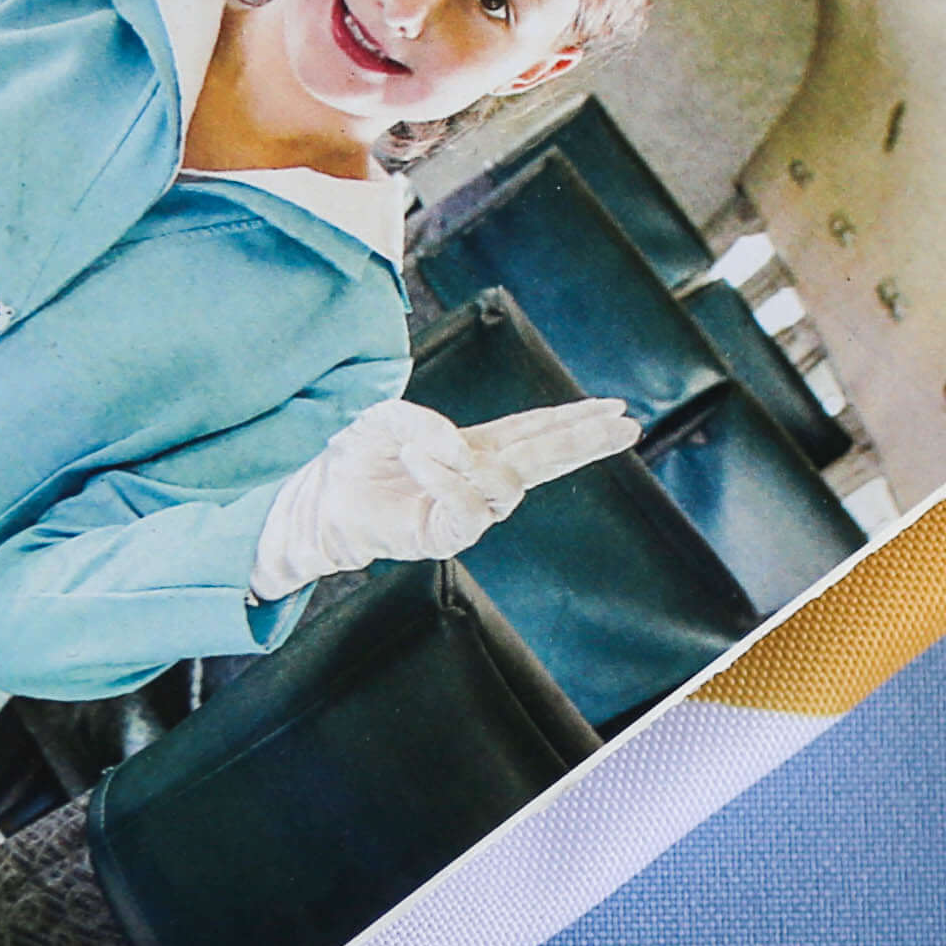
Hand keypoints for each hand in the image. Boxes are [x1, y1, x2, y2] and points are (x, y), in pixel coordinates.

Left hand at [248, 396, 641, 600]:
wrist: (317, 503)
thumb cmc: (353, 460)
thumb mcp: (383, 418)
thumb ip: (422, 420)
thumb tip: (460, 445)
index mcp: (474, 447)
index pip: (536, 432)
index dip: (575, 421)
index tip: (616, 409)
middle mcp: (479, 478)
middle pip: (547, 458)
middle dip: (586, 440)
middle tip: (627, 425)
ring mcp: (465, 509)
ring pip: (508, 487)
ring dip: (476, 463)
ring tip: (422, 450)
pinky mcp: (443, 536)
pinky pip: (467, 511)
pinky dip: (447, 481)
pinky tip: (419, 461)